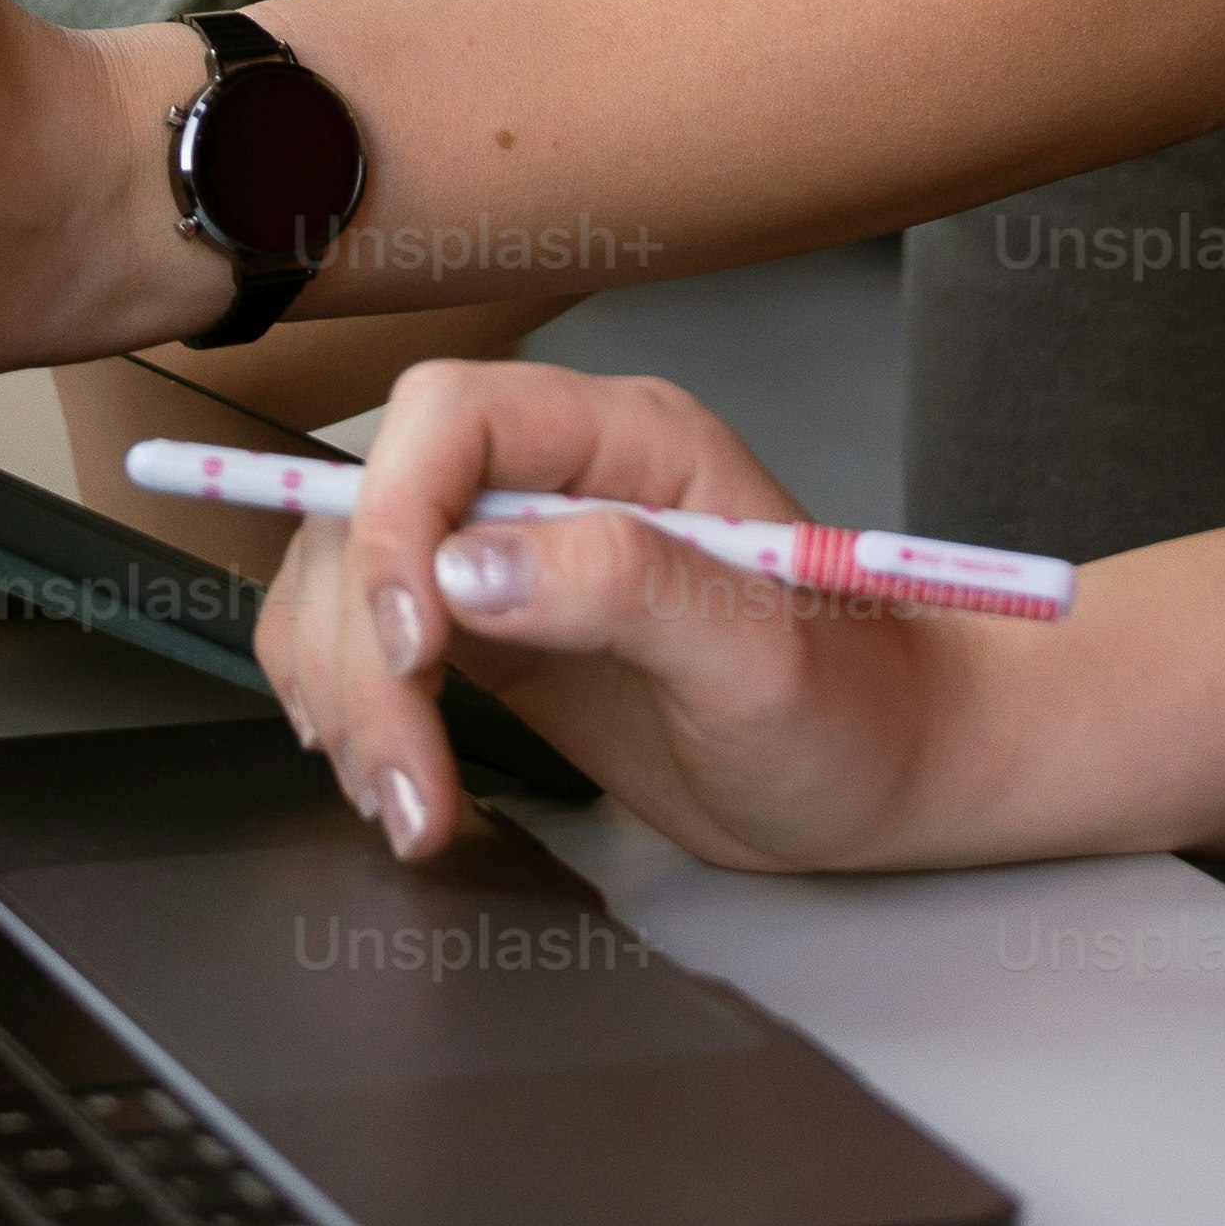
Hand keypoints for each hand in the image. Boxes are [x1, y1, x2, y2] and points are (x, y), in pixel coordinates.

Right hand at [253, 360, 971, 879]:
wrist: (879, 776)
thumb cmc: (855, 710)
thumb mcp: (763, 658)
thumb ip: (628, 589)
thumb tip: (467, 568)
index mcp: (629, 440)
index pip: (453, 419)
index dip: (399, 519)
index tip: (411, 648)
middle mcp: (554, 479)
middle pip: (379, 509)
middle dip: (364, 650)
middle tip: (407, 784)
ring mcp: (510, 554)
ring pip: (349, 579)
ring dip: (345, 693)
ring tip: (406, 806)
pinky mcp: (485, 632)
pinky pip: (362, 639)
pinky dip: (348, 706)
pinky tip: (388, 774)